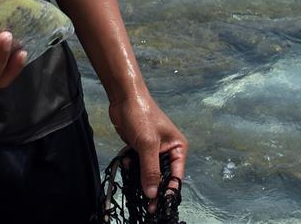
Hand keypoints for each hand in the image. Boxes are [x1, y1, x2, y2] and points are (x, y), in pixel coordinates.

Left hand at [109, 92, 187, 214]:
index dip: (168, 191)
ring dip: (141, 177)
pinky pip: (138, 163)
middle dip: (153, 188)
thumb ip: (150, 169)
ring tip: (134, 186)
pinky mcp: (140, 146)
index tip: (159, 205)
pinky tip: (126, 163)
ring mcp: (153, 149)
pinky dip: (132, 166)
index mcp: (178, 148)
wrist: (123, 96)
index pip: (176, 175)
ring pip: (149, 171)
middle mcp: (168, 150)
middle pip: (162, 176)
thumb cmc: (141, 115)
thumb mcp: (147, 144)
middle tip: (147, 205)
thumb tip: (152, 193)